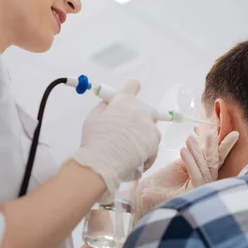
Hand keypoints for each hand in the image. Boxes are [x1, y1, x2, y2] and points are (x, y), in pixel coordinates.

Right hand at [73, 78, 161, 203]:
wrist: (104, 163)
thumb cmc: (95, 140)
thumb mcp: (92, 118)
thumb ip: (103, 107)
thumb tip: (109, 105)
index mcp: (124, 101)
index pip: (132, 84)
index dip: (130, 89)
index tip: (127, 95)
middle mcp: (140, 110)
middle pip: (146, 108)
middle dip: (138, 116)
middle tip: (126, 129)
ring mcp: (149, 127)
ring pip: (150, 127)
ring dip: (143, 134)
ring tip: (129, 148)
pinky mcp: (155, 143)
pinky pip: (153, 144)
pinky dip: (146, 150)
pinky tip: (134, 158)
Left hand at [135, 130, 238, 219]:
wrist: (146, 194)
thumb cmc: (162, 181)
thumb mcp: (181, 163)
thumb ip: (194, 155)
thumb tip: (203, 140)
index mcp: (203, 175)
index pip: (216, 160)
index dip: (223, 146)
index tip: (231, 133)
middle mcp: (205, 184)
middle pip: (214, 164)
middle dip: (213, 147)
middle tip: (210, 132)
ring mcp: (200, 191)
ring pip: (205, 169)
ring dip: (198, 151)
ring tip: (190, 138)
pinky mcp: (193, 197)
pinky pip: (196, 177)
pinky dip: (190, 162)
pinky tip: (184, 150)